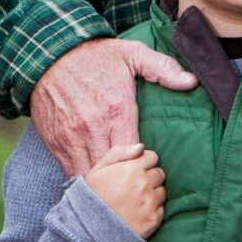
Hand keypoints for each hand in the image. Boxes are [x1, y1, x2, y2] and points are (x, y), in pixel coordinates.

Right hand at [33, 38, 196, 178]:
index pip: (135, 156)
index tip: (148, 164)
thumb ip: (163, 68)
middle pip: (113, 172)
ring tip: (115, 188)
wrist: (49, 54)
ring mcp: (72, 138)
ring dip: (103, 184)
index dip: (143, 165)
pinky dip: (83, 178)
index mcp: (117, 111)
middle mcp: (93, 129)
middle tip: (134, 182)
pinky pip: (70, 171)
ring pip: (90, 176)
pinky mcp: (55, 142)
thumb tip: (191, 82)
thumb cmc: (95, 56)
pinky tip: (94, 181)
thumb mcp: (133, 53)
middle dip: (124, 180)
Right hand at [81, 146, 165, 238]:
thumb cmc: (93, 196)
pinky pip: (161, 210)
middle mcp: (143, 184)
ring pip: (162, 192)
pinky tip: (137, 213)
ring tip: (135, 201)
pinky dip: (152, 211)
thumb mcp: (99, 169)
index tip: (136, 171)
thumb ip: (120, 153)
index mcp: (131, 168)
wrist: (89, 228)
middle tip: (134, 187)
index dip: (144, 163)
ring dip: (152, 194)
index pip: (152, 157)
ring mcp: (149, 203)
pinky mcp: (153, 220)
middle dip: (150, 178)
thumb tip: (141, 147)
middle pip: (159, 173)